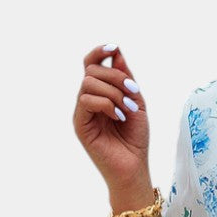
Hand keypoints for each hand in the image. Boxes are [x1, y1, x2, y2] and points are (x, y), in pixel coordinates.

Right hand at [73, 43, 149, 190]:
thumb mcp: (136, 103)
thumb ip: (126, 80)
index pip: (92, 63)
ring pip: (89, 82)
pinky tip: (118, 117)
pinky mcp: (80, 124)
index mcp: (100, 93)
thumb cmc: (135, 140)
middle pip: (91, 69)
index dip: (100, 51)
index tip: (114, 47)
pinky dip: (106, 104)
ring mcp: (82, 112)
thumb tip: (117, 52)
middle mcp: (88, 99)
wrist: (133, 168)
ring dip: (113, 92)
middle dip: (115, 76)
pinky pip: (86, 100)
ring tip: (127, 110)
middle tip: (132, 93)